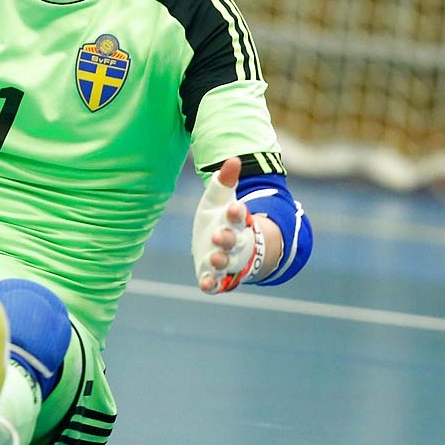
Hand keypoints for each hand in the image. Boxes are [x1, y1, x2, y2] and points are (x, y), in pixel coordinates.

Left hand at [191, 156, 262, 293]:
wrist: (220, 244)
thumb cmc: (220, 218)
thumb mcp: (218, 198)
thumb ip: (225, 180)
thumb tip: (234, 159)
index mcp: (235, 222)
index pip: (239, 216)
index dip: (237, 212)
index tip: (234, 206)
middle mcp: (234, 243)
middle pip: (235, 242)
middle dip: (228, 239)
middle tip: (218, 235)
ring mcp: (226, 261)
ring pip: (227, 263)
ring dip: (221, 262)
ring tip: (213, 259)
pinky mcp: (215, 276)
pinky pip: (217, 283)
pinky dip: (212, 285)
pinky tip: (205, 285)